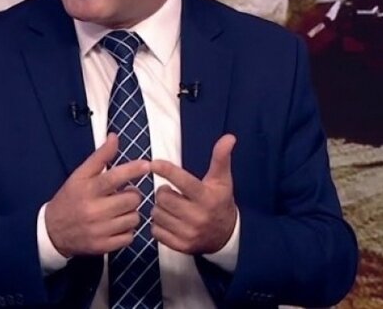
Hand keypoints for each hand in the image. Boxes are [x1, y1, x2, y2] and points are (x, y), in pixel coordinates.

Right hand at [44, 133, 150, 256]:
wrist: (52, 231)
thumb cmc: (69, 198)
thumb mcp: (80, 175)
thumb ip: (99, 156)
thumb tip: (115, 137)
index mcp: (87, 189)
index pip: (114, 177)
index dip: (132, 169)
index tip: (146, 165)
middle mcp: (93, 210)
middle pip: (131, 199)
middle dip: (132, 195)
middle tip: (123, 195)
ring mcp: (98, 230)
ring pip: (134, 219)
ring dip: (130, 213)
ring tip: (118, 211)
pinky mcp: (103, 247)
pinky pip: (129, 237)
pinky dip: (126, 231)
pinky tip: (115, 225)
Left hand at [150, 133, 237, 254]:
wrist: (226, 236)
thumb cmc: (220, 202)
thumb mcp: (222, 180)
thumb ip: (221, 158)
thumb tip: (229, 137)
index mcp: (207, 197)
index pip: (182, 181)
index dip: (166, 170)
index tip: (154, 163)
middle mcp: (198, 216)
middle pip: (163, 197)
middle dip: (164, 192)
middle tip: (172, 193)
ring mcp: (189, 233)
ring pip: (157, 213)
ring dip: (160, 208)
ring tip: (172, 207)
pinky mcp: (181, 246)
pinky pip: (156, 230)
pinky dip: (159, 224)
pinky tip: (169, 221)